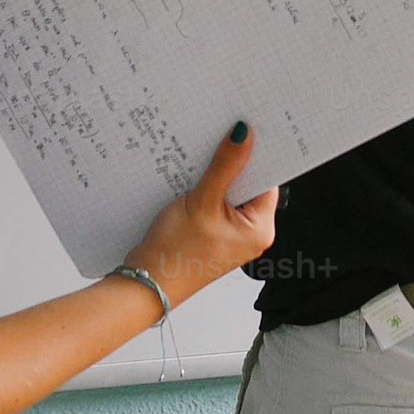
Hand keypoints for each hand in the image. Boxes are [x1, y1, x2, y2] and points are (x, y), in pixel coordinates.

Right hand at [127, 125, 279, 304]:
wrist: (146, 282)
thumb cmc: (176, 255)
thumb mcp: (202, 203)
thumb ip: (225, 167)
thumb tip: (243, 136)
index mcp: (260, 229)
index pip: (267, 180)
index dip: (257, 155)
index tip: (246, 131)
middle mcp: (249, 232)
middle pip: (248, 184)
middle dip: (232, 163)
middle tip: (218, 142)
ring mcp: (230, 233)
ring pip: (228, 191)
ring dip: (215, 175)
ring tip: (199, 164)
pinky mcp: (211, 232)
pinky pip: (214, 201)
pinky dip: (204, 188)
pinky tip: (189, 181)